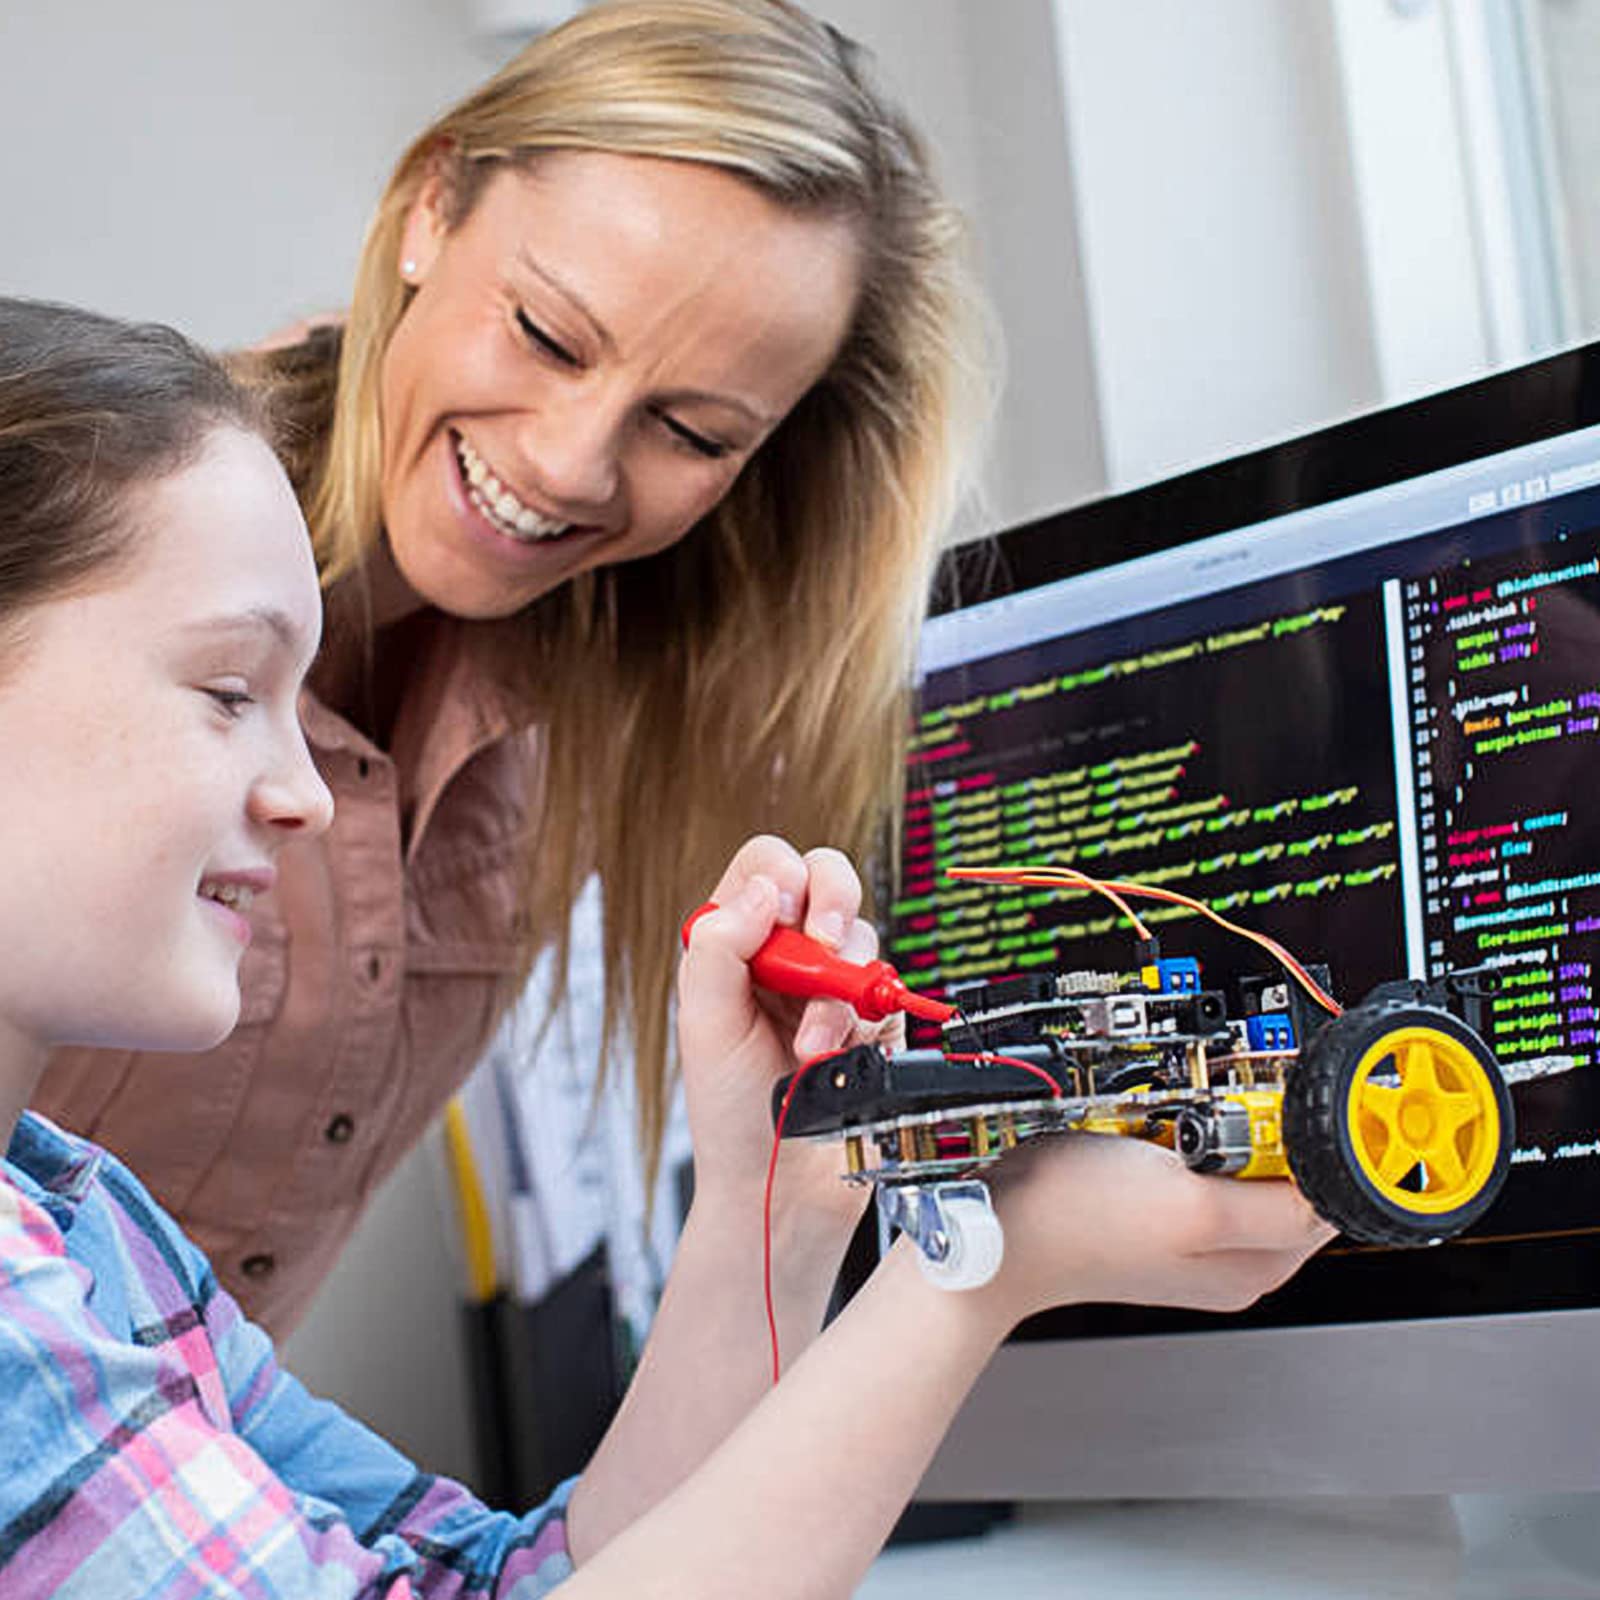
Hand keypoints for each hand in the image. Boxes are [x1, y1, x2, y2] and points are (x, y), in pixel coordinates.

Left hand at [677, 836, 896, 1224]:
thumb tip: (762, 892)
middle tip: (824, 943)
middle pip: (828, 878)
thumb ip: (720, 948)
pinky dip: (864, 1023)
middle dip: (832, 903)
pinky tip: (834, 1057)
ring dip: (838, 990)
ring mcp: (834, 984)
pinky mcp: (874, 1019)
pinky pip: (888, 992)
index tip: (782, 911)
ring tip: (811, 1043)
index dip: (781, 874)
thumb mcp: (704, 1025)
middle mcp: (787, 955)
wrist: (778, 1189)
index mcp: (737, 943)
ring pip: (862, 937)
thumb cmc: (731, 1112)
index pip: (766, 866)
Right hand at [980, 1133, 1336, 1331]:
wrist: (997, 1225)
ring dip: (1209, 1133)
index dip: (1310, 1148)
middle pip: (1281, 1176)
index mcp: (1254, 1267)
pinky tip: (1142, 1133)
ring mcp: (1185, 1234)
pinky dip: (1172, 1137)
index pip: (1326, 1198)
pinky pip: (1186, 1161)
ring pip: (1231, 1163)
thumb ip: (1275, 1204)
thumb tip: (1336, 1195)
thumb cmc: (1079, 1219)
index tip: (1276, 1116)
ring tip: (1164, 1129)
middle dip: (1255, 1137)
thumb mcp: (1194, 1204)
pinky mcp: (1149, 1211)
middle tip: (1205, 1124)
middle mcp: (1226, 1257)